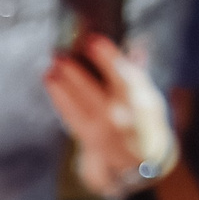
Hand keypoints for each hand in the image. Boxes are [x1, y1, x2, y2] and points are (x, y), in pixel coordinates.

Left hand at [43, 36, 139, 189]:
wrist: (140, 159)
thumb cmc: (143, 118)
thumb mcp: (148, 96)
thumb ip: (138, 72)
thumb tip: (137, 45)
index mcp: (139, 101)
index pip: (123, 76)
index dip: (107, 57)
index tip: (92, 40)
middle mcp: (120, 117)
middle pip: (93, 92)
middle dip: (74, 73)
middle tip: (58, 54)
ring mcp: (102, 129)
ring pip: (77, 105)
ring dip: (61, 85)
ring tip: (50, 68)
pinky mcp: (87, 137)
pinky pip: (70, 116)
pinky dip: (59, 97)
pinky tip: (50, 81)